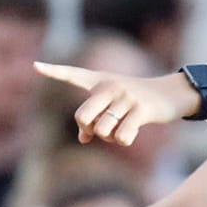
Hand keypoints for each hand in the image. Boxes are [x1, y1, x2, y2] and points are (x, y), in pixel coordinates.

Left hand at [35, 64, 200, 145]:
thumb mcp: (114, 106)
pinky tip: (132, 134)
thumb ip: (95, 120)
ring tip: (121, 129)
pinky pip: (122, 136)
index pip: (73, 75)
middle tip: (97, 131)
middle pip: (82, 117)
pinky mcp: (141, 109)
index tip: (35, 66)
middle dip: (87, 130)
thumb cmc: (136, 102)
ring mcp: (125, 97)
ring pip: (103, 130)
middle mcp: (109, 86)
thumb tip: (83, 139)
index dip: (53, 71)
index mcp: (99, 81)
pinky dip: (124, 141)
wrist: (170, 94)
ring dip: (110, 137)